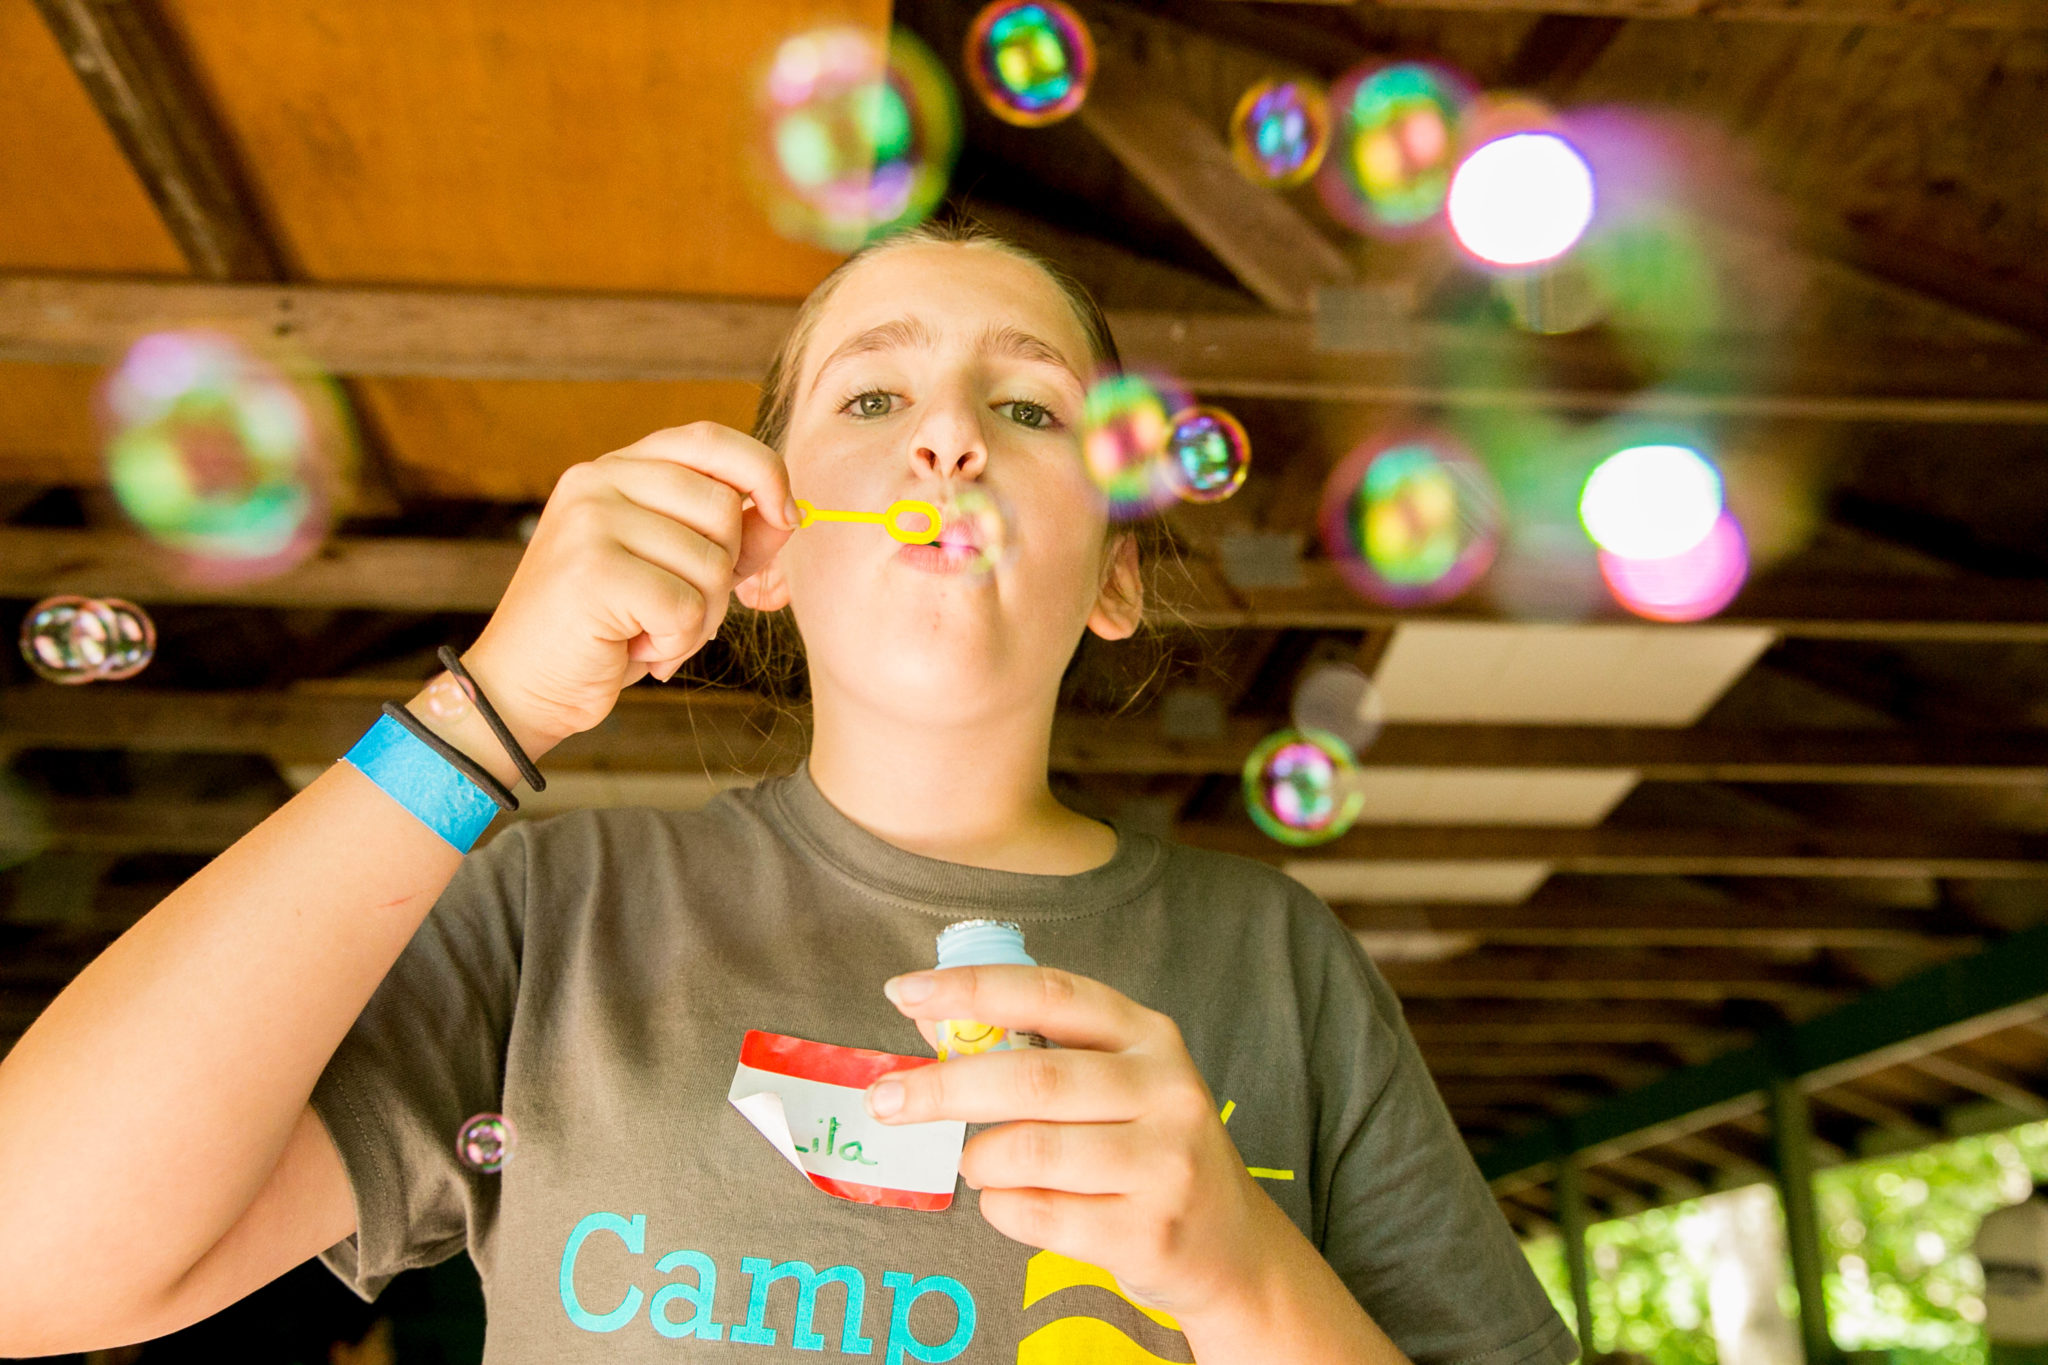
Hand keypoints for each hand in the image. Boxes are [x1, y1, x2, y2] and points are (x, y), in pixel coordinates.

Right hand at [462, 424, 797, 749]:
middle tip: (676, 609)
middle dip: (722, 575)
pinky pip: (685, 608)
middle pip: (723, 509)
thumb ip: (730, 535)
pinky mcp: (592, 572)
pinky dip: (674, 643)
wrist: (526, 687)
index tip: (788, 516)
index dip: (764, 471)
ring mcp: (590, 522)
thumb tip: (789, 512)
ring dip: (697, 619)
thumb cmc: (608, 629)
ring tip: (647, 631)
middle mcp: (598, 481)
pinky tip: (634, 649)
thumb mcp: (675, 569)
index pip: (710, 439)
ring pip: (711, 564)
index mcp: (618, 469)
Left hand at [864, 965, 1271, 1318]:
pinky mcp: (1149, 1232)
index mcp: (1149, 1036)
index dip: (972, 989)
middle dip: (941, 1088)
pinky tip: (1017, 1202)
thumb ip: (1036, 1050)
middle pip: (1029, 1077)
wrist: (1232, 1247)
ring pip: (1026, 1151)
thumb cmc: (1148, 1151)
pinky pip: (1036, 1215)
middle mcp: (1166, 1090)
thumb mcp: (1115, 1084)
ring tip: (983, 1165)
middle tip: (885, 1099)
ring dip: (980, 1160)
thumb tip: (933, 1022)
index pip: (1050, 994)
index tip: (905, 992)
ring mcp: (1165, 1163)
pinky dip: (1003, 1208)